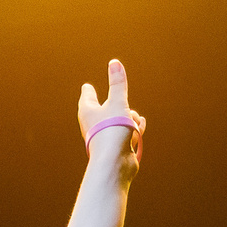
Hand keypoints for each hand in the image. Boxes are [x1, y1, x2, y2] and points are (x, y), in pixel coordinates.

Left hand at [76, 59, 143, 178]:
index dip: (89, 90)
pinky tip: (139, 128)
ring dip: (131, 119)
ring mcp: (105, 136)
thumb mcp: (117, 102)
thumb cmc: (112, 131)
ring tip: (133, 126)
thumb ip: (117, 84)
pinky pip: (127, 132)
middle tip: (123, 108)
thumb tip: (114, 63)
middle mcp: (93, 124)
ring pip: (121, 120)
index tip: (87, 87)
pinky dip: (135, 129)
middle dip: (121, 106)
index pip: (87, 96)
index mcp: (88, 112)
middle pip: (107, 108)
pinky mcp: (116, 146)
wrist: (115, 163)